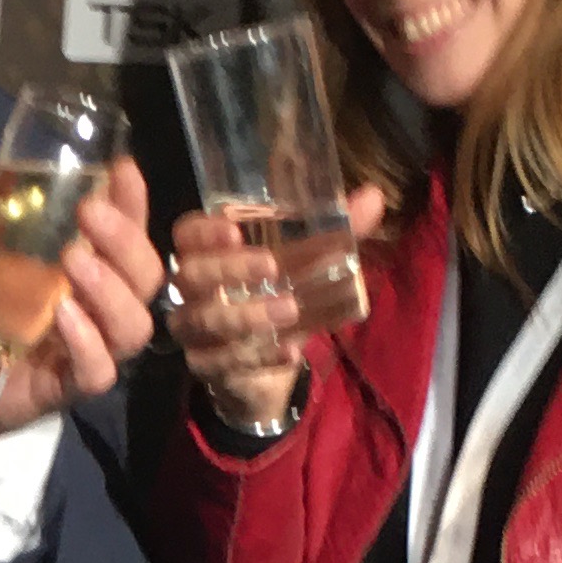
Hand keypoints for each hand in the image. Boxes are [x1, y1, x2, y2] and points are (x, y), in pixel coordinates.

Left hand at [0, 153, 165, 450]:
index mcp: (95, 270)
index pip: (130, 232)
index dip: (133, 202)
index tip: (122, 169)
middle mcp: (105, 308)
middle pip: (146, 275)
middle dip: (125, 240)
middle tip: (88, 213)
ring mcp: (95, 349)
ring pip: (134, 323)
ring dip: (110, 288)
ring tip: (75, 262)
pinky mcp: (72, 387)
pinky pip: (98, 370)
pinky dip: (86, 341)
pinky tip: (64, 316)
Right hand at [165, 180, 390, 431]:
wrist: (269, 359)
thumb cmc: (281, 292)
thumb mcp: (309, 262)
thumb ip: (337, 231)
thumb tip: (374, 197)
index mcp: (208, 252)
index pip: (187, 234)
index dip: (205, 232)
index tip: (235, 230)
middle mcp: (192, 290)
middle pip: (191, 275)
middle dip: (229, 269)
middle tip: (272, 266)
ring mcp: (194, 330)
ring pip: (204, 321)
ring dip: (246, 315)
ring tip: (290, 309)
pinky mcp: (205, 366)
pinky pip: (222, 362)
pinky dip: (259, 356)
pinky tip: (289, 352)